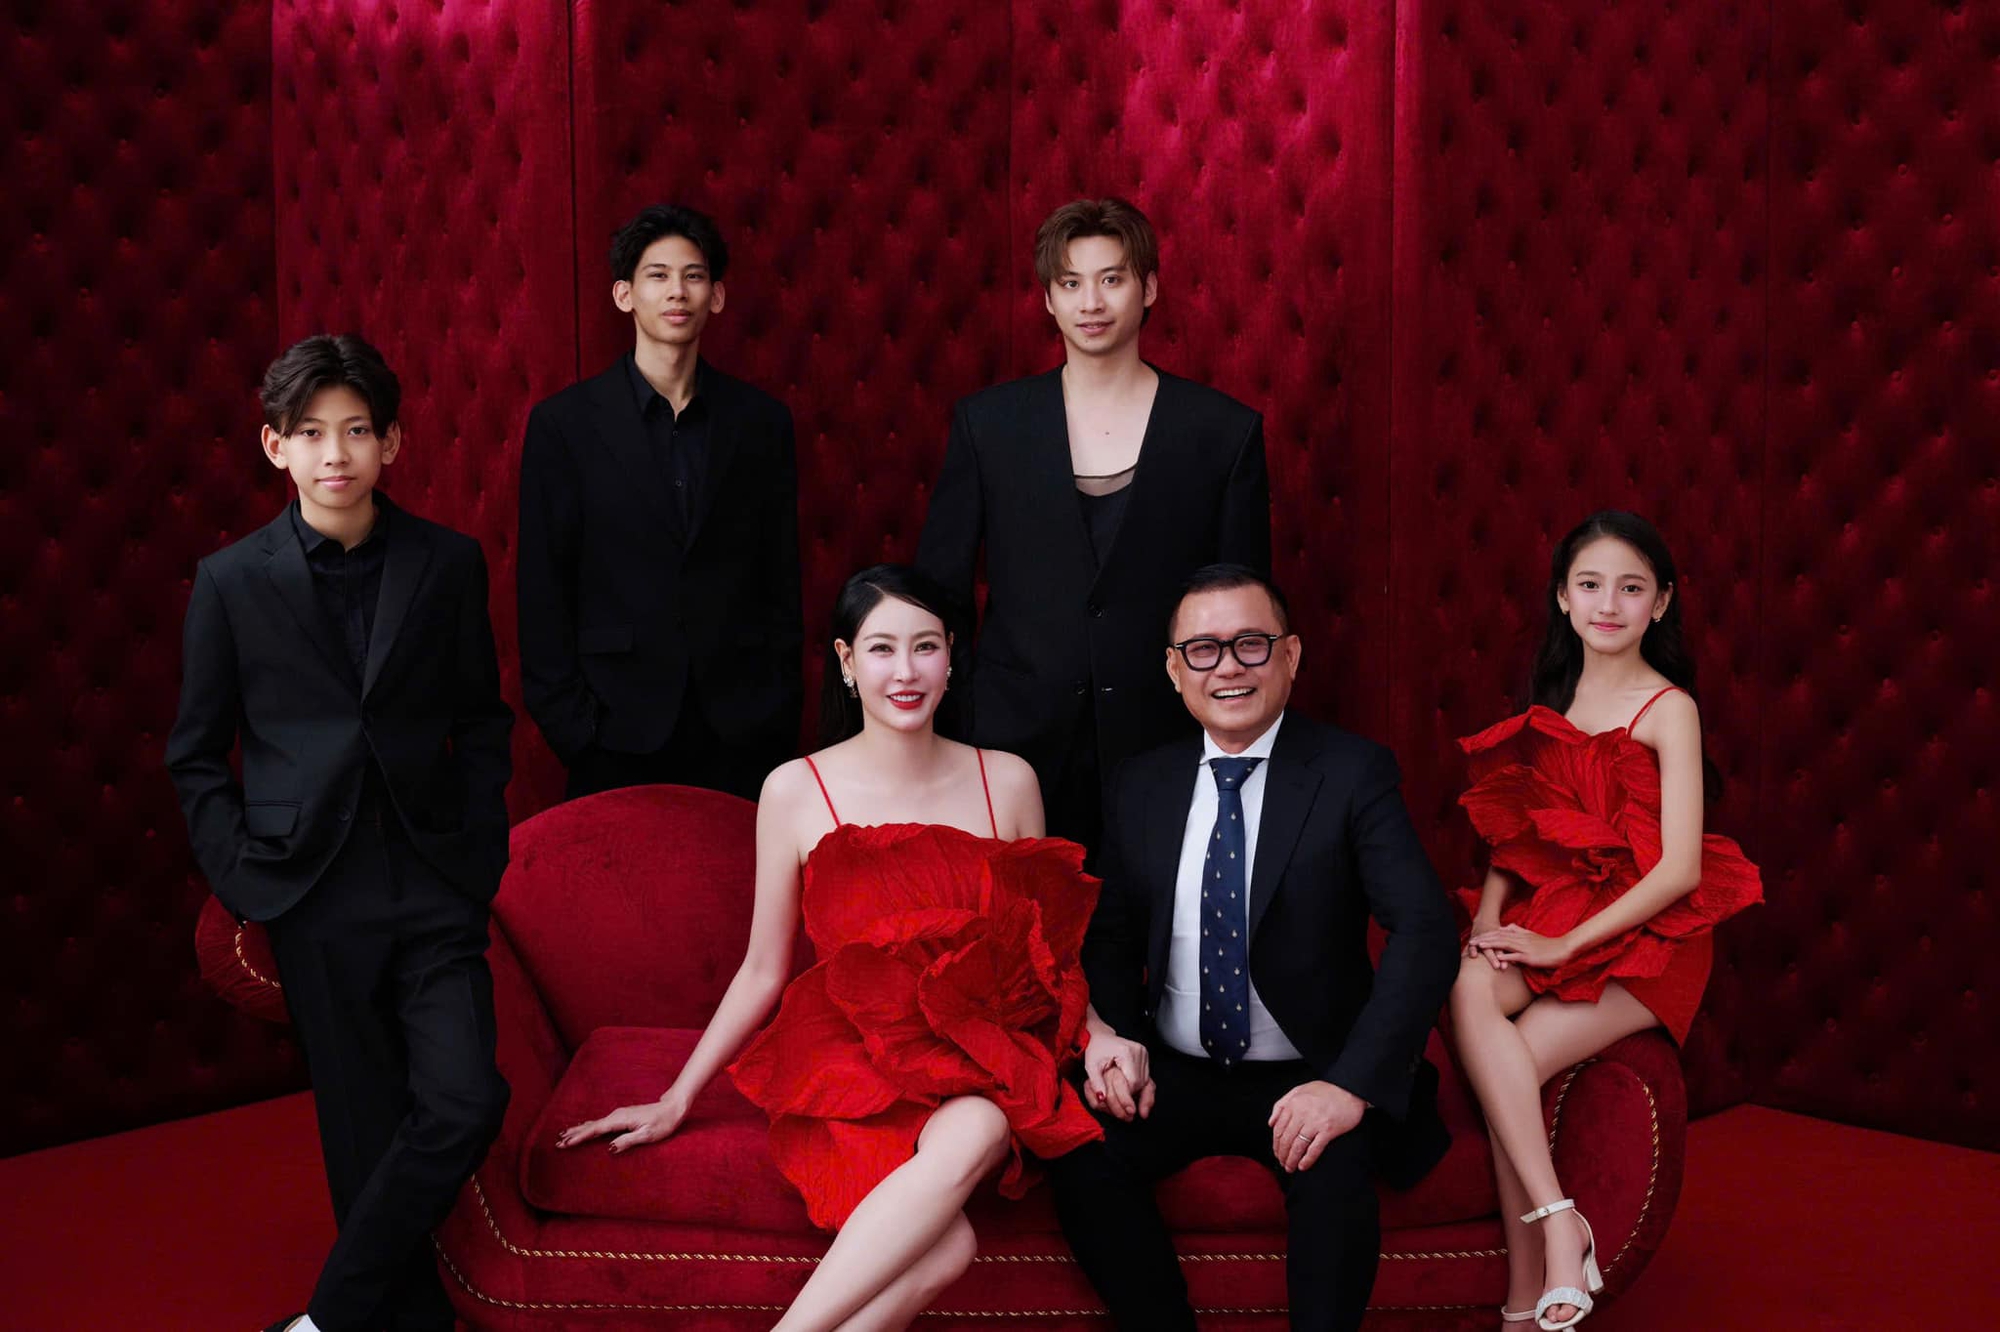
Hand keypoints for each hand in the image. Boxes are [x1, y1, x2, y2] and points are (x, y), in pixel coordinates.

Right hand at [555, 1093, 687, 1153]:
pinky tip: (584, 1128)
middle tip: (558, 1143)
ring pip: (595, 1124)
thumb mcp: (648, 1135)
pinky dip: (590, 1127)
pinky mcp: (622, 1117)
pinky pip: (601, 1123)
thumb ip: (628, 1141)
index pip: (595, 1130)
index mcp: (620, 1120)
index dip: (579, 1137)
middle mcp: (617, 1115)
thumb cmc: (663, 1123)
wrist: (673, 1108)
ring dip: (579, 1130)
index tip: (566, 1143)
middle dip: (574, 1134)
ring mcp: (619, 1115)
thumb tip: (609, 1148)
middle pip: (591, 1126)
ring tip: (564, 1136)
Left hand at [1082, 1029, 1154, 1121]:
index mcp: (1127, 1052)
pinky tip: (1142, 1099)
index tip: (1126, 1109)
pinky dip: (1144, 1087)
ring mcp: (1143, 1052)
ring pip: (1146, 1079)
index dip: (1128, 1095)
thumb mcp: (1091, 1066)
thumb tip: (1102, 1098)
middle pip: (1141, 1081)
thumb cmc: (1095, 1049)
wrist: (1099, 1036)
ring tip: (1138, 1107)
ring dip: (1140, 1092)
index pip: (1133, 1081)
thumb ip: (1096, 1082)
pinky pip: (1147, 1074)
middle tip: (1130, 1112)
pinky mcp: (1144, 1055)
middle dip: (1134, 1096)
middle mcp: (1138, 1051)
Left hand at [1268, 1080, 1366, 1172]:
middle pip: (1286, 1139)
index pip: (1278, 1129)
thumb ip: (1282, 1104)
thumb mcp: (1299, 1090)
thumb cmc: (1326, 1090)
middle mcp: (1302, 1113)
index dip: (1276, 1144)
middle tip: (1282, 1163)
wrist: (1350, 1089)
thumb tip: (1271, 1123)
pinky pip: (1314, 1149)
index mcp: (1294, 1104)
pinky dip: (1307, 1159)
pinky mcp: (1328, 1130)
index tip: (1277, 1152)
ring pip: (1298, 1146)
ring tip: (1290, 1167)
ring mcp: (1315, 1122)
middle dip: (1282, 1155)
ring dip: (1292, 1160)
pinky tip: (1303, 1166)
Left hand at [1466, 923, 1574, 969]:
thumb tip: (1506, 928)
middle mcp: (1520, 939)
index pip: (1499, 933)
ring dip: (1490, 945)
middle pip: (1498, 937)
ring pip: (1504, 944)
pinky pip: (1516, 956)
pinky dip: (1506, 956)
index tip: (1475, 937)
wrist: (1563, 948)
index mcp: (1520, 934)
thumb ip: (1518, 930)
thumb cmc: (1547, 944)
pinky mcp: (1530, 957)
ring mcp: (1525, 947)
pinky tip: (1497, 958)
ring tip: (1479, 947)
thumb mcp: (1531, 935)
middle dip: (1484, 939)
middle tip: (1471, 942)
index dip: (1486, 935)